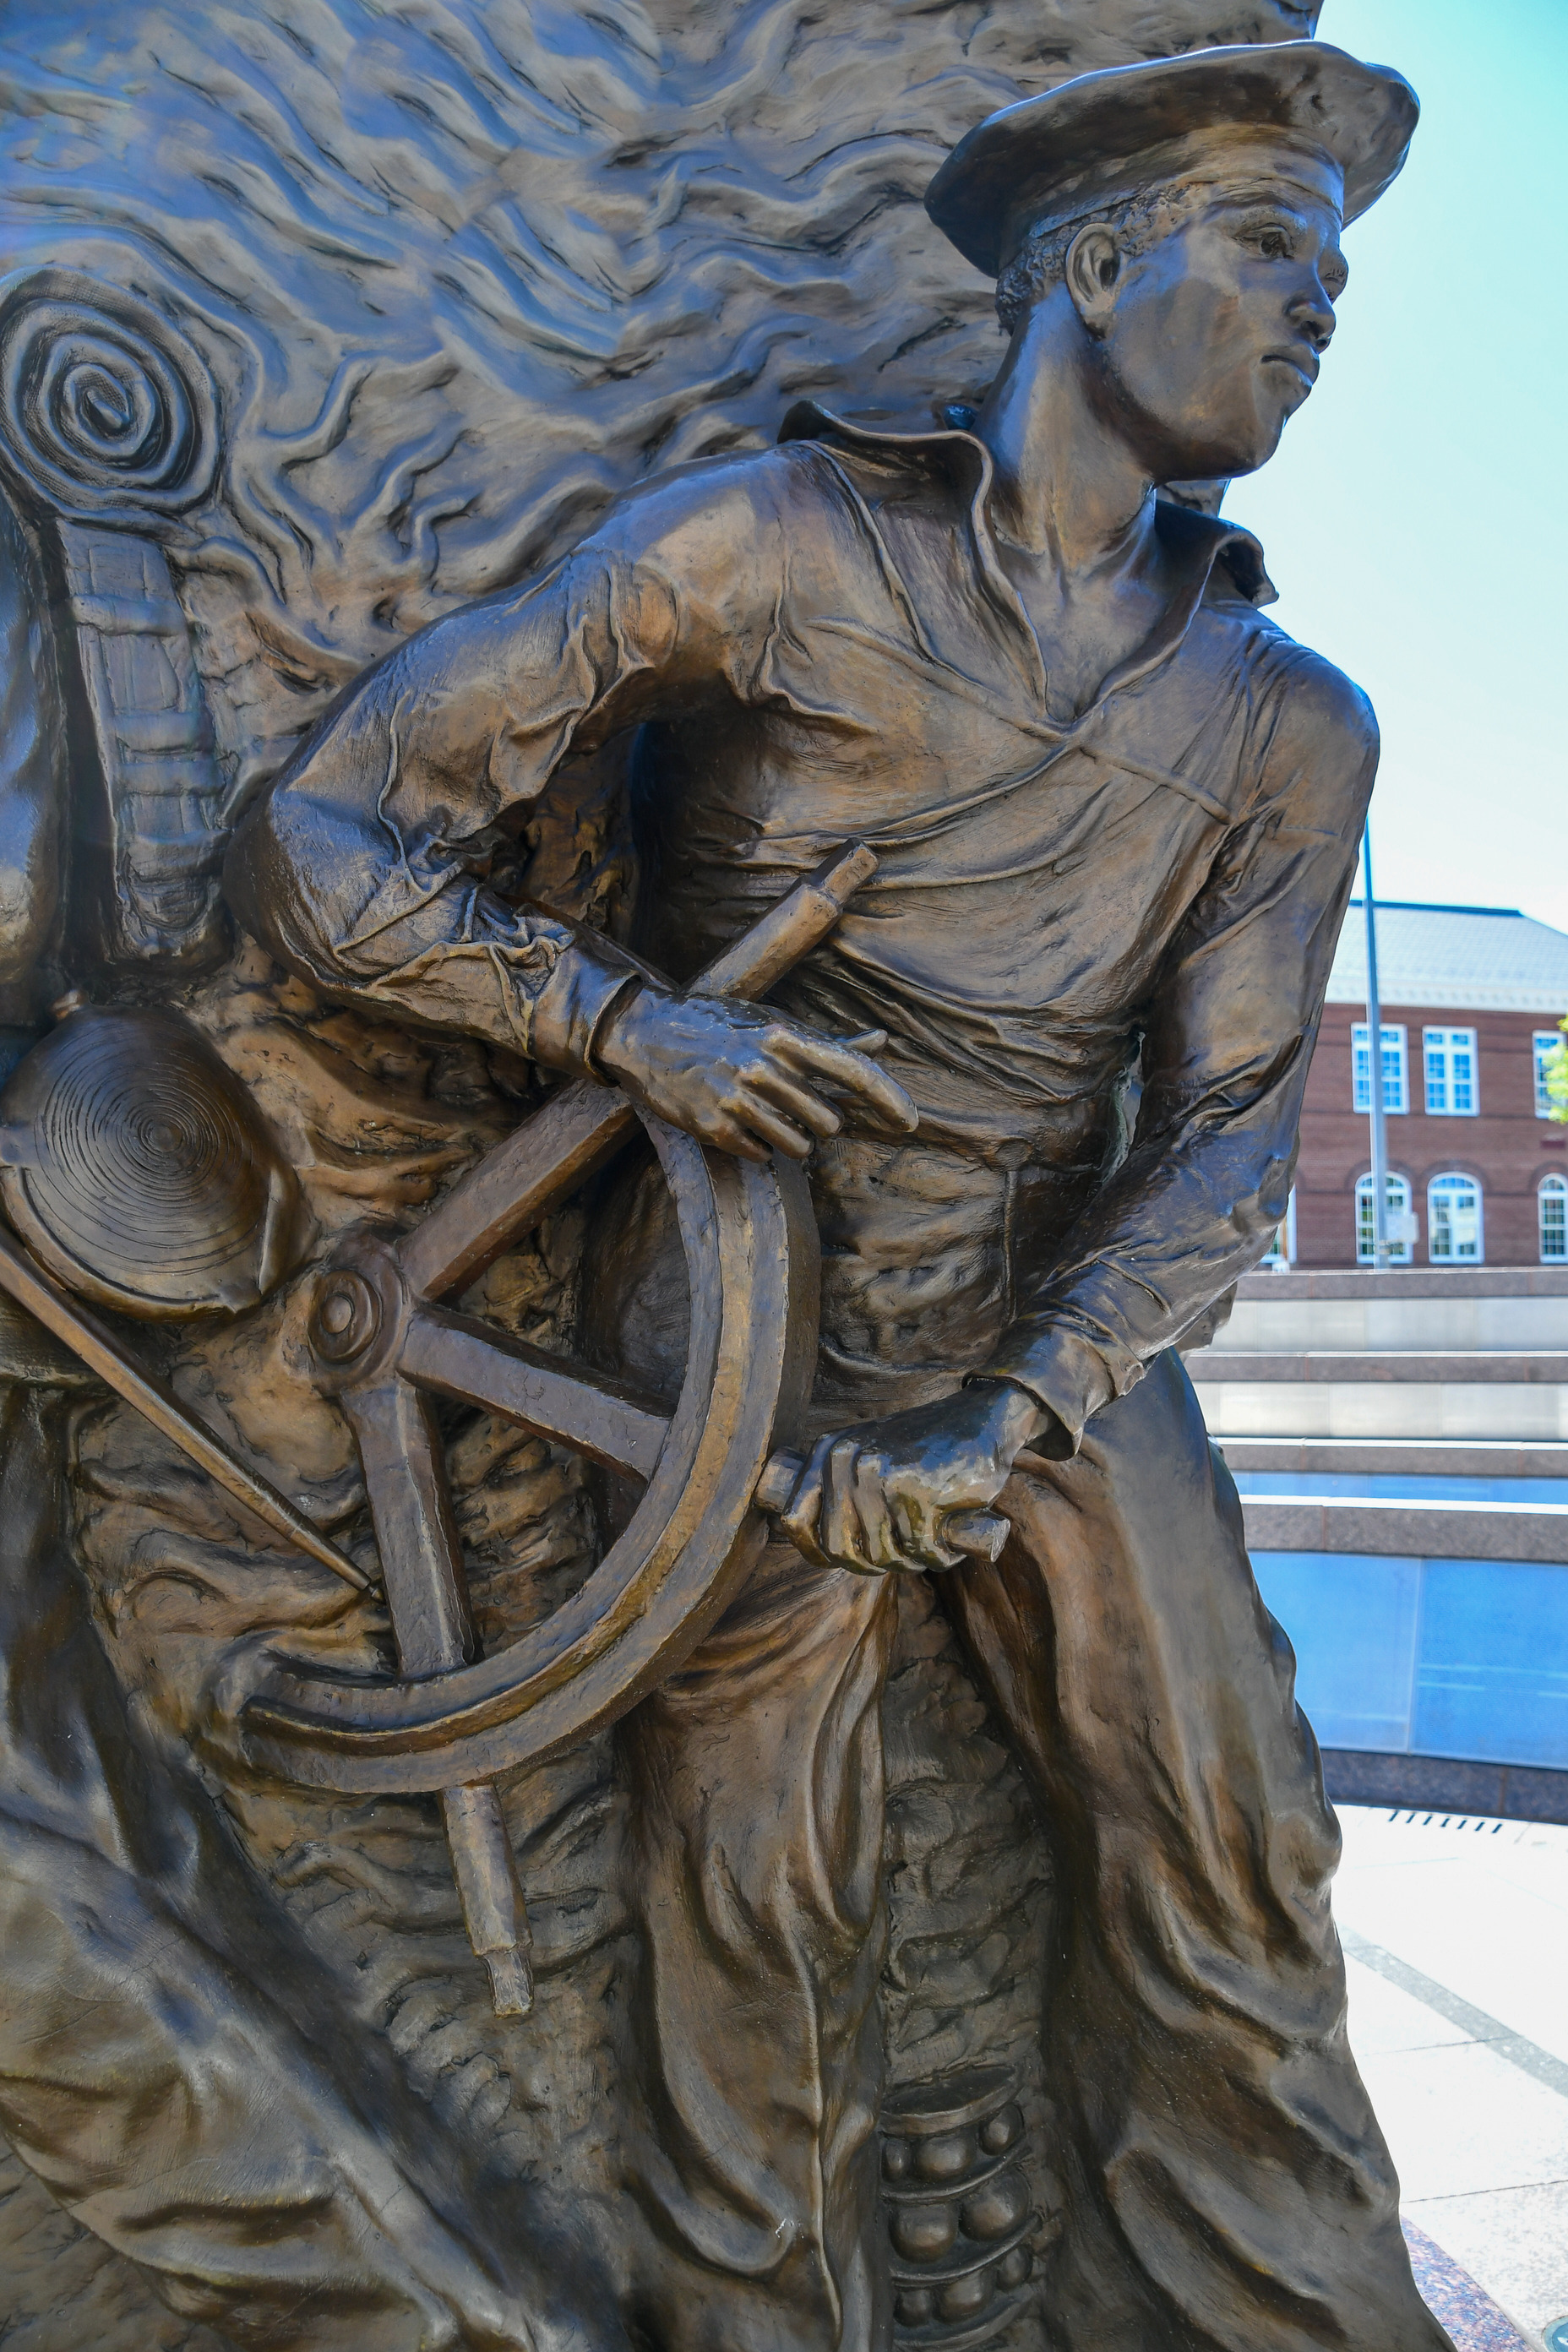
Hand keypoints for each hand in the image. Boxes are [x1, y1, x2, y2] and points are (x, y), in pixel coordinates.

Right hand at [596, 988, 915, 1162]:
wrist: (647, 1035)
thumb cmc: (720, 1026)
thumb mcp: (773, 1024)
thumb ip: (830, 1042)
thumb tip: (882, 1042)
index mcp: (784, 1037)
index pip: (853, 1072)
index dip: (889, 1099)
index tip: (910, 1122)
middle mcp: (764, 1067)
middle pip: (829, 1121)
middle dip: (819, 1121)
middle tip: (791, 1105)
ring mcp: (738, 1099)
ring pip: (800, 1146)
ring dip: (792, 1139)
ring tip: (767, 1116)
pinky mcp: (715, 1128)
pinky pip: (764, 1155)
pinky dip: (760, 1146)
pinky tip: (740, 1123)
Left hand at [778, 1380, 1045, 1573]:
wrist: (981, 1420)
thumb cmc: (925, 1450)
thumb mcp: (869, 1458)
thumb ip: (836, 1489)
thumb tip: (807, 1542)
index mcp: (829, 1452)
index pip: (796, 1521)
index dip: (819, 1551)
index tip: (852, 1558)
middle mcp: (849, 1461)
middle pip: (843, 1549)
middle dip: (876, 1563)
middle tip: (905, 1554)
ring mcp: (883, 1476)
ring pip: (883, 1554)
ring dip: (911, 1561)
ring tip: (930, 1543)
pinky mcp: (921, 1493)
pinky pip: (921, 1550)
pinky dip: (939, 1555)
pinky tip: (949, 1540)